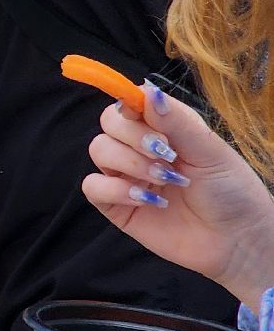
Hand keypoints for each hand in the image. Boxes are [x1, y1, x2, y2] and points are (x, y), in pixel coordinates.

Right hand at [81, 84, 273, 306]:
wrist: (238, 240)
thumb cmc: (231, 191)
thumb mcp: (210, 151)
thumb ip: (177, 121)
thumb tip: (148, 90)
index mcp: (163, 129)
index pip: (128, 103)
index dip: (130, 104)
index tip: (147, 116)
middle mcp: (140, 149)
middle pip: (108, 123)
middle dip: (135, 137)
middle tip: (168, 155)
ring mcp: (127, 176)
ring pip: (98, 150)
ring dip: (131, 163)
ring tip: (165, 181)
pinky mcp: (117, 206)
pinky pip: (93, 186)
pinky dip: (115, 189)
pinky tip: (146, 199)